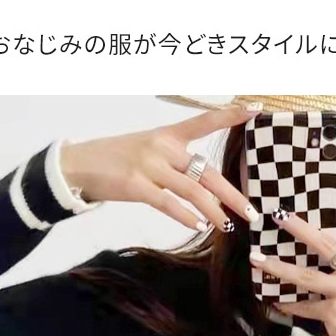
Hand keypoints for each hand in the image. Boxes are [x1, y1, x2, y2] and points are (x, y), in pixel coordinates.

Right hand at [59, 104, 262, 233]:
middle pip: (207, 171)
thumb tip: (205, 186)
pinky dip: (186, 216)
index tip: (256, 109)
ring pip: (192, 190)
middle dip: (232, 195)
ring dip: (213, 211)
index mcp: (168, 134)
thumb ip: (175, 160)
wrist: (79, 164)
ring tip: (228, 226)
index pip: (204, 121)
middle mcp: (162, 147)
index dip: (230, 115)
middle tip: (252, 212)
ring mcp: (150, 165)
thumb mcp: (148, 148)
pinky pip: (168, 203)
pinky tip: (198, 226)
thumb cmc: (117, 159)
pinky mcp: (136, 185)